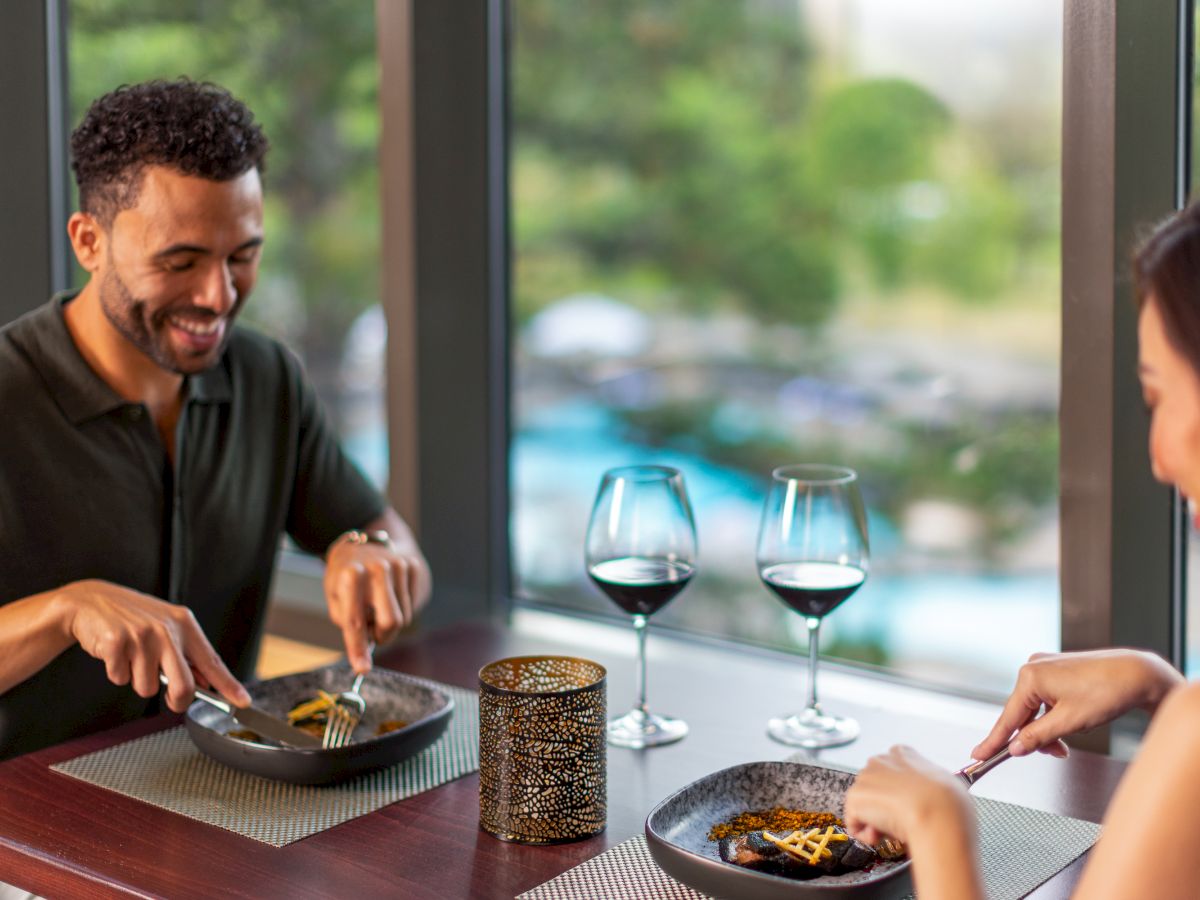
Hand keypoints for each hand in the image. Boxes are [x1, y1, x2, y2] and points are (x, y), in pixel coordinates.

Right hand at [60, 579, 249, 712]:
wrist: (91, 601)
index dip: (229, 685)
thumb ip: (185, 653)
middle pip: (183, 686)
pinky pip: (120, 679)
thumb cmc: (132, 618)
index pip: (212, 661)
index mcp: (184, 624)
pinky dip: (116, 673)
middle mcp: (166, 630)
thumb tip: (206, 683)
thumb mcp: (166, 627)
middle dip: (176, 701)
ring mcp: (141, 636)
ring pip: (146, 687)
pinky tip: (115, 654)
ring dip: (137, 680)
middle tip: (170, 699)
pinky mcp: (116, 643)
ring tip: (131, 657)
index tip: (243, 701)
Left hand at [323, 532, 428, 672]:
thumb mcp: (335, 594)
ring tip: (378, 603)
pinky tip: (390, 593)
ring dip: (389, 620)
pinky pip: (412, 604)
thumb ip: (347, 620)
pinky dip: (401, 607)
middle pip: (391, 622)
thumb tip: (365, 650)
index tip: (362, 669)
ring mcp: (399, 565)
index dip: (358, 648)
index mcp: (351, 575)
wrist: (369, 542)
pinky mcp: (413, 566)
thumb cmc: (347, 576)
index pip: (355, 621)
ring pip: (403, 617)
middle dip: (383, 635)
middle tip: (374, 632)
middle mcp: (377, 568)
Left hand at [844, 745, 973, 848]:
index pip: (892, 772)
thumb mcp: (947, 782)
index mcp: (902, 753)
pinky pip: (854, 822)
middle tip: (900, 821)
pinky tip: (882, 836)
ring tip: (894, 830)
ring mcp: (864, 778)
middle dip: (883, 806)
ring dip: (875, 821)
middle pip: (875, 788)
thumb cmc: (949, 802)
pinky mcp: (854, 797)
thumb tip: (932, 793)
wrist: (938, 815)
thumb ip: (930, 783)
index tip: (907, 806)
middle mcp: (879, 760)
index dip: (899, 793)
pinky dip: (865, 835)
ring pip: (864, 805)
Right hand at [972, 649, 1182, 760]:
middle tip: (1055, 753)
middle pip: (1022, 714)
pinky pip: (1044, 699)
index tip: (977, 755)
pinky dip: (1053, 716)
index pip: (1007, 717)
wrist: (1137, 674)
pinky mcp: (1056, 669)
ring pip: (1035, 708)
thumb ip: (1038, 737)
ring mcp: (1044, 666)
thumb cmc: (1107, 692)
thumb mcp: (1070, 722)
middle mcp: (1032, 667)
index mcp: (1030, 677)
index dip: (993, 741)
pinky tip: (1069, 723)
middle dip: (1035, 737)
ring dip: (1047, 728)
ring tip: (1067, 742)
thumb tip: (1015, 748)